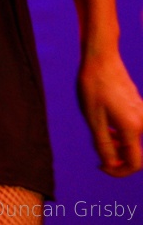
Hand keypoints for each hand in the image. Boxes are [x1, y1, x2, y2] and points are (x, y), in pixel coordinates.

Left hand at [79, 46, 142, 175]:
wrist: (101, 59)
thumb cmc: (93, 87)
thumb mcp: (92, 118)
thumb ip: (103, 144)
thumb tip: (110, 165)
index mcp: (132, 128)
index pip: (134, 164)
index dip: (118, 171)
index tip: (100, 166)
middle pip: (133, 152)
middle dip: (115, 155)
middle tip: (96, 142)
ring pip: (131, 139)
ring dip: (116, 142)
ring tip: (99, 128)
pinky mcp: (139, 107)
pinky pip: (131, 127)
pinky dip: (119, 131)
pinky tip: (105, 119)